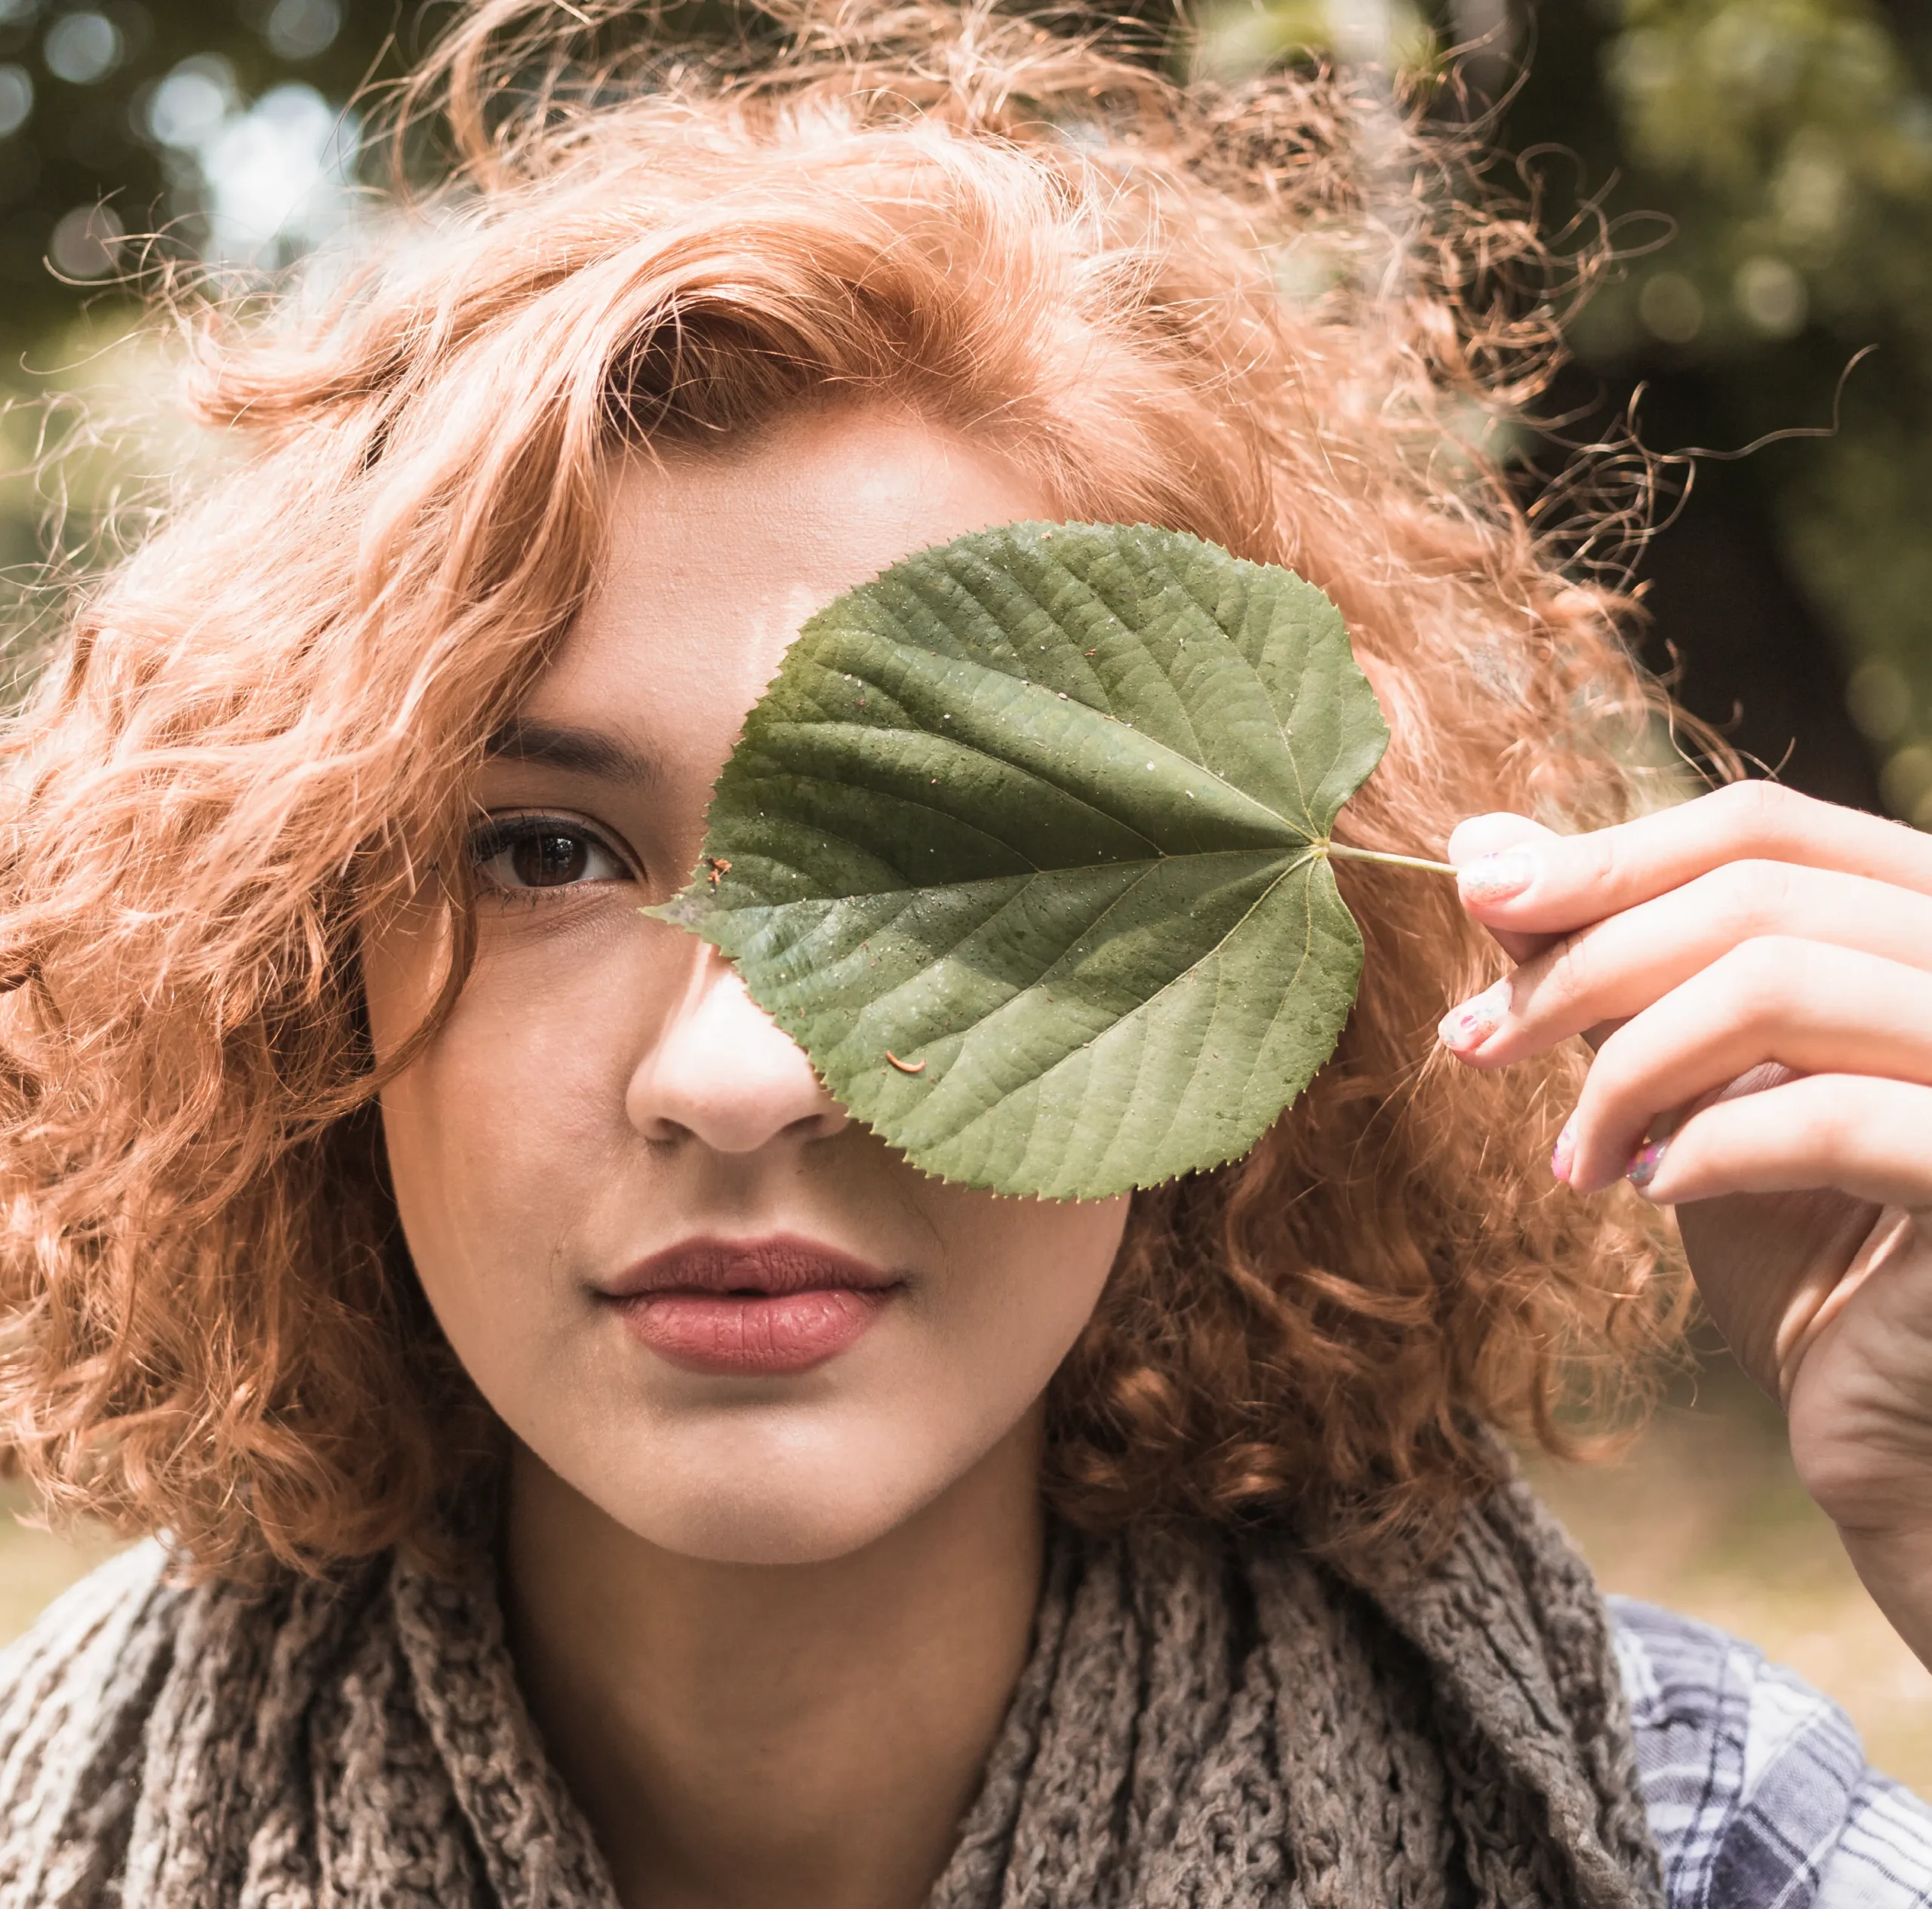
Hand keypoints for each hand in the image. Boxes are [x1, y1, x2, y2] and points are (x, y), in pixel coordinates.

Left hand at [1436, 782, 1931, 1665]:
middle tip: (1473, 1042)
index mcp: (1924, 925)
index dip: (1609, 857)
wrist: (1902, 1445)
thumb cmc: (1807, 1258)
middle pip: (1756, 892)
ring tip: (1566, 1160)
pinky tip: (1651, 1190)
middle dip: (1584, 962)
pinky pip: (1833, 1115)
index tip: (1477, 899)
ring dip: (1628, 1066)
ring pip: (1781, 980)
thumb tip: (1482, 847)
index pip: (1764, 827)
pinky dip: (1711, 1143)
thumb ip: (1610, 965)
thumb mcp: (1688, 1087)